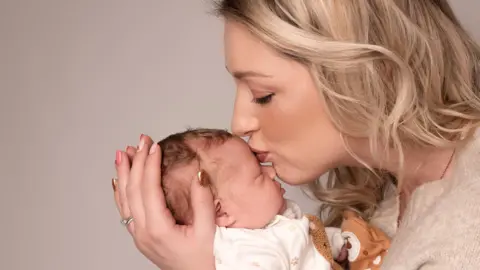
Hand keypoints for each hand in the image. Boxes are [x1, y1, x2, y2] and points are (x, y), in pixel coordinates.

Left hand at [112, 134, 215, 269]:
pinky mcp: (141, 237)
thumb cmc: (205, 261)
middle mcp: (143, 232)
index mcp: (158, 229)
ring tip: (123, 153)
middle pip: (133, 190)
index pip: (149, 189)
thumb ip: (203, 201)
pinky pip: (125, 210)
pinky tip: (118, 181)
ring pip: (124, 199)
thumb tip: (198, 174)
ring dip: (123, 174)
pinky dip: (120, 192)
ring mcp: (139, 235)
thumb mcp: (209, 231)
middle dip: (136, 162)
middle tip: (140, 141)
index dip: (150, 164)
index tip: (154, 146)